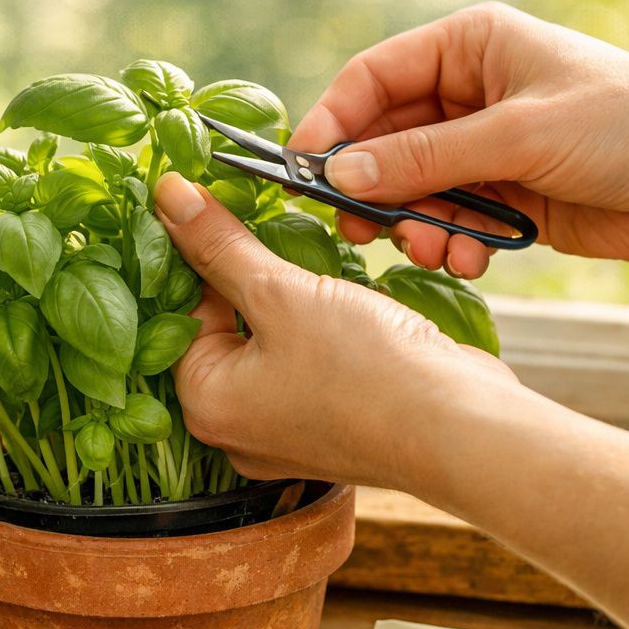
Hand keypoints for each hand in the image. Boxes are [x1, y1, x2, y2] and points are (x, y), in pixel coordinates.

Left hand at [153, 172, 517, 488]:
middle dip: (245, 277)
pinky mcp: (332, 424)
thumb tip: (167, 196)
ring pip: (269, 343)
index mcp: (205, 404)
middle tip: (266, 226)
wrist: (461, 427)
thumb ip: (221, 245)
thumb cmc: (365, 370)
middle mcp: (237, 428)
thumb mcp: (281, 292)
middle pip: (222, 330)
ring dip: (288, 298)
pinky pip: (308, 364)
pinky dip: (319, 328)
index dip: (195, 255)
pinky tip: (343, 300)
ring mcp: (287, 431)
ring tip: (312, 265)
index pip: (178, 314)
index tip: (214, 206)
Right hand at [290, 2, 628, 278]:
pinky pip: (449, 222)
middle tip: (362, 232)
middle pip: (384, 142)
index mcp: (470, 46)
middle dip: (375, 190)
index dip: (332, 125)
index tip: (304, 175)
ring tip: (437, 250)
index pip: (372, 80)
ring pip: (413, 191)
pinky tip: (473, 261)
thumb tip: (340, 175)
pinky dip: (450, 245)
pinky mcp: (507, 199)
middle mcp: (471, 93)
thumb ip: (424, 158)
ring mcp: (487, 149)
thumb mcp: (518, 135)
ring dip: (416, 226)